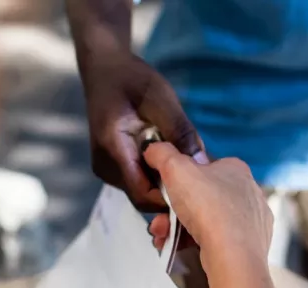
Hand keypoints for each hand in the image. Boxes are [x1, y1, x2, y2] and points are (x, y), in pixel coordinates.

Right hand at [79, 45, 205, 211]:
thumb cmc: (132, 78)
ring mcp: (107, 169)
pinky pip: (139, 179)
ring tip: (187, 160)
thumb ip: (180, 131)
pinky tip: (173, 156)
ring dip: (166, 181)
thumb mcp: (161, 98)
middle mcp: (106, 167)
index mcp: (113, 149)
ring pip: (143, 190)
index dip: (171, 199)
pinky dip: (158, 173)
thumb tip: (204, 164)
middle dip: (173, 191)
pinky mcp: (113, 166)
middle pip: (144, 196)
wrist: (104, 67)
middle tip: (201, 174)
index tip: (199, 190)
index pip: (142, 194)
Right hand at [143, 143, 272, 263]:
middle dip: (175, 210)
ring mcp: (254, 220)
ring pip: (209, 221)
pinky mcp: (253, 245)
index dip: (181, 180)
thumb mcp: (176, 169)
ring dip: (181, 228)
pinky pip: (220, 240)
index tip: (165, 194)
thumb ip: (162, 153)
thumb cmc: (207, 207)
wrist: (233, 255)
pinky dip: (199, 244)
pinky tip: (183, 249)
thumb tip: (153, 147)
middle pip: (203, 197)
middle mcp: (250, 192)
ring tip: (164, 238)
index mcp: (236, 169)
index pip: (205, 168)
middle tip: (160, 223)